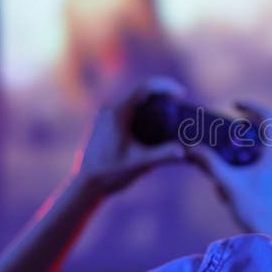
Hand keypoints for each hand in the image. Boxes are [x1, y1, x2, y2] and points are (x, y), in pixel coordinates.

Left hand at [72, 77, 187, 195]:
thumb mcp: (139, 163)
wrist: (86, 184)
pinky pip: (129, 111)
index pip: (144, 87)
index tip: (181, 94)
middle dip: (163, 94)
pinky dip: (145, 112)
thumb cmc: (110, 173)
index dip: (165, 86)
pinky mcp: (106, 125)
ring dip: (154, 103)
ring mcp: (106, 117)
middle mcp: (110, 111)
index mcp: (118, 113)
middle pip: (141, 92)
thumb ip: (162, 155)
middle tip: (180, 102)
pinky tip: (156, 126)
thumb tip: (184, 151)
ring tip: (172, 112)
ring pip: (135, 101)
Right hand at [186, 102, 271, 238]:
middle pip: (264, 128)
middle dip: (242, 125)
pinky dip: (246, 157)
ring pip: (263, 144)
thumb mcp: (227, 183)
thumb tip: (190, 148)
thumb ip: (209, 163)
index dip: (250, 105)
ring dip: (243, 143)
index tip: (233, 104)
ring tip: (223, 148)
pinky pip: (262, 158)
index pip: (268, 115)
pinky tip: (228, 172)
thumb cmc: (253, 208)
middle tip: (223, 124)